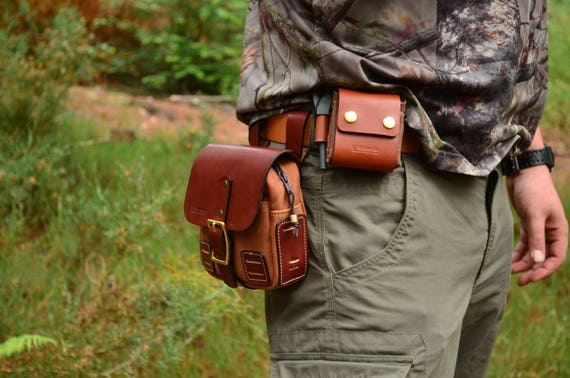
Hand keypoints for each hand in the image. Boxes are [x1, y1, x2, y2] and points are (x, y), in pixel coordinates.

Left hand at [506, 165, 567, 285]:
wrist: (523, 172)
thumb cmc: (533, 191)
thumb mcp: (535, 215)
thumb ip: (536, 238)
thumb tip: (538, 260)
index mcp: (559, 231)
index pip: (556, 257)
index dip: (545, 270)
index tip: (530, 278)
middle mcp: (551, 232)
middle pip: (544, 258)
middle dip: (533, 270)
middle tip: (519, 281)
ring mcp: (539, 229)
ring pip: (533, 253)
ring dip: (523, 263)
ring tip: (510, 272)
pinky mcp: (527, 224)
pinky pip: (524, 244)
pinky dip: (518, 253)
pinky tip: (508, 261)